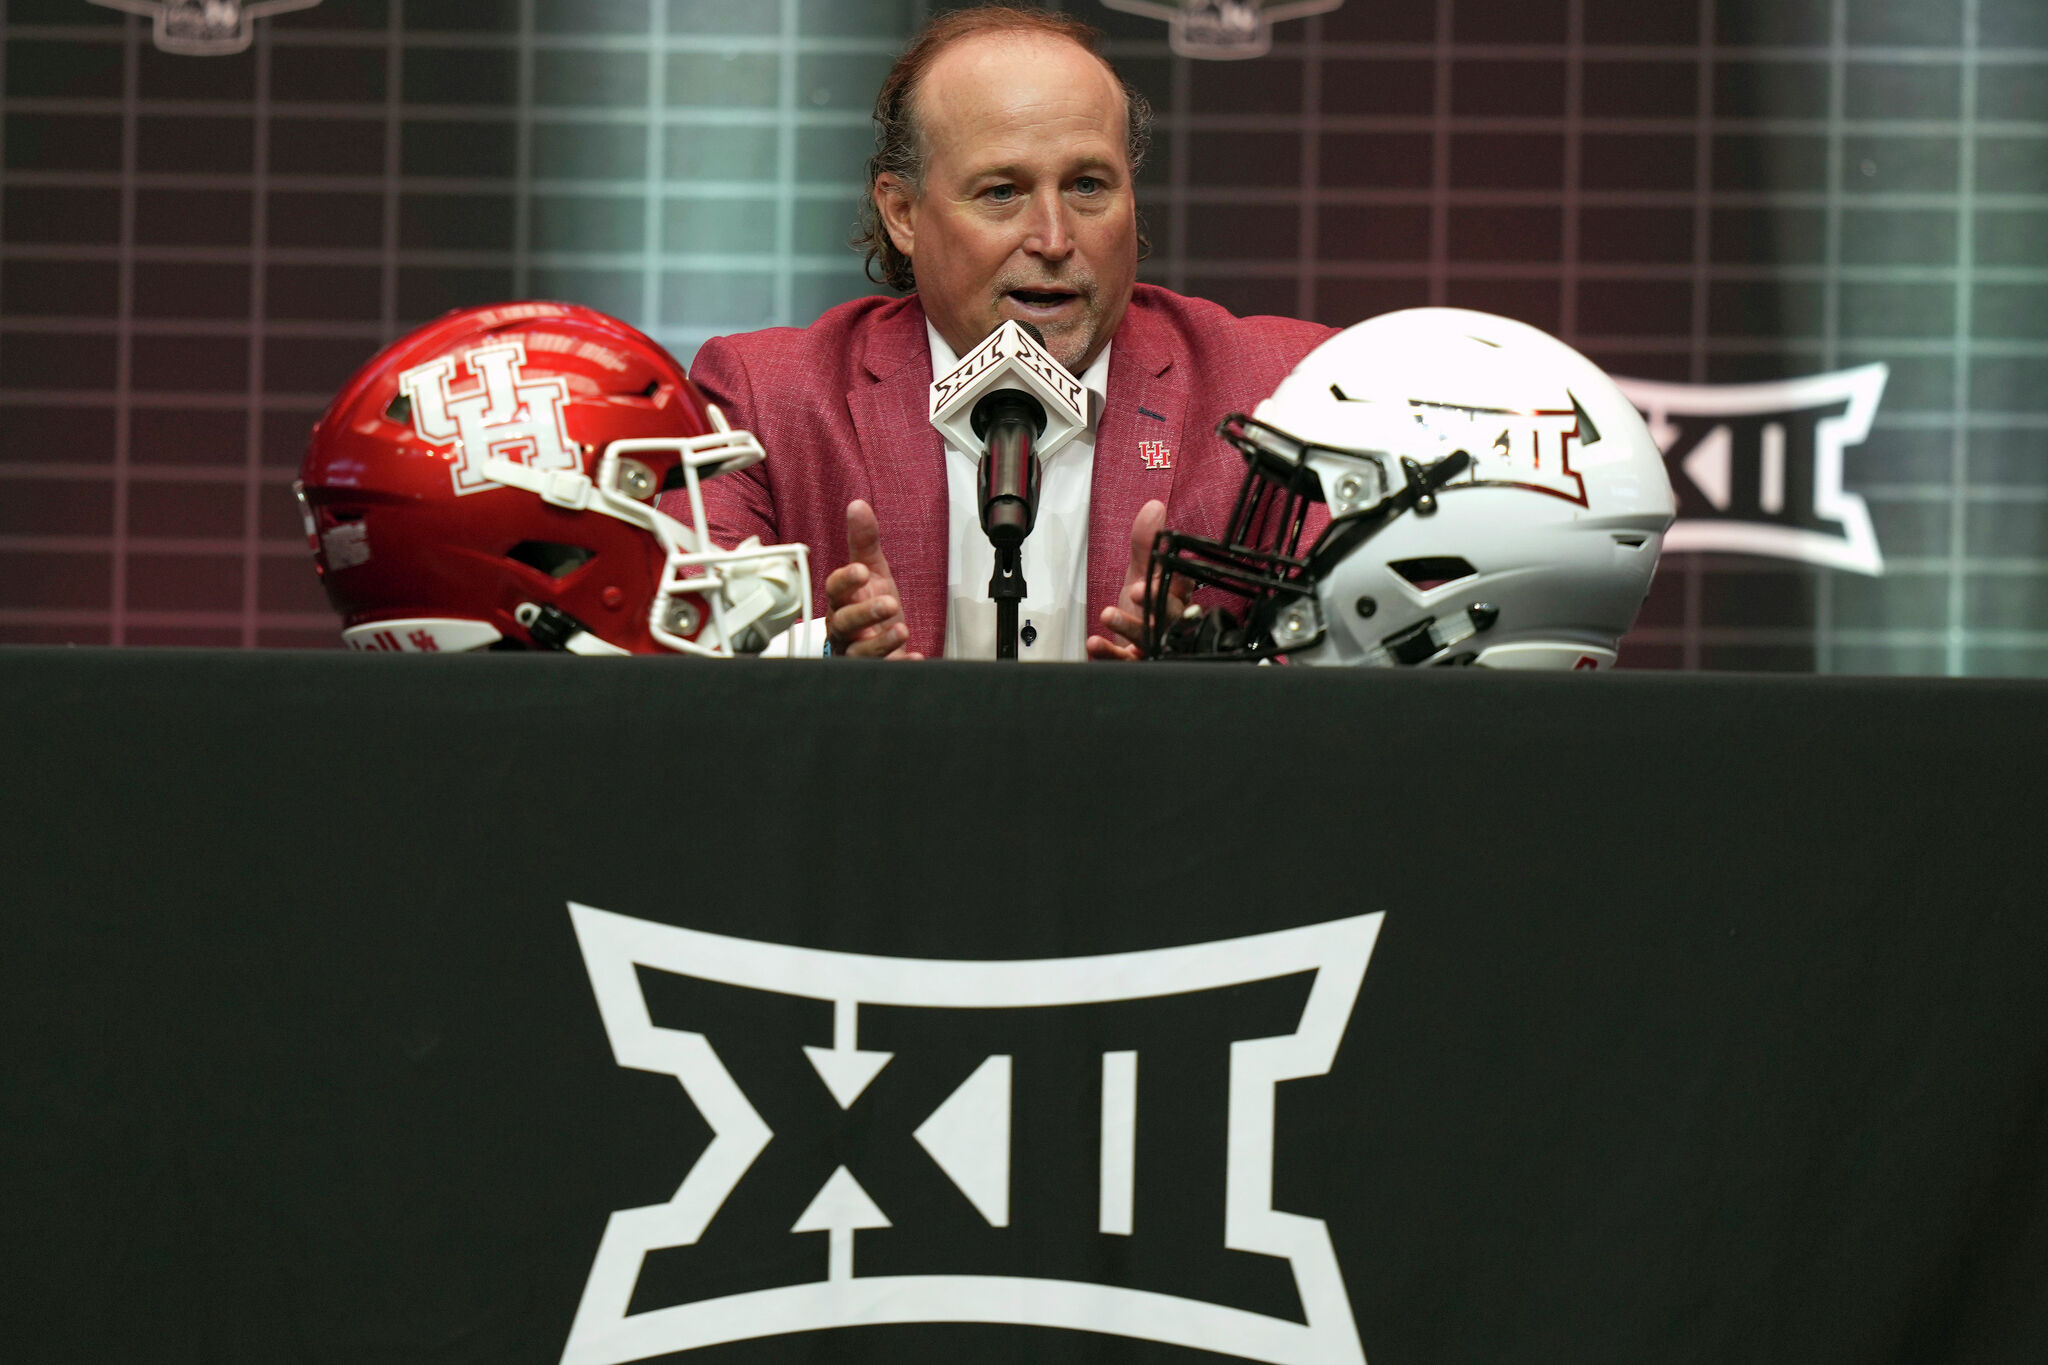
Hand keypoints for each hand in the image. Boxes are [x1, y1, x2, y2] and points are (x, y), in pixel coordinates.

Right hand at [824, 500, 921, 658]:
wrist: (880, 645)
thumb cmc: (869, 607)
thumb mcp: (873, 572)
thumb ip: (865, 541)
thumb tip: (858, 505)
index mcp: (842, 601)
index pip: (834, 589)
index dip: (845, 581)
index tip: (861, 571)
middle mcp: (844, 629)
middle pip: (844, 622)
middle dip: (865, 613)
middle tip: (889, 603)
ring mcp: (856, 653)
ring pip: (859, 653)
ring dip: (880, 643)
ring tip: (901, 629)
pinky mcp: (875, 671)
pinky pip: (883, 672)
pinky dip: (900, 665)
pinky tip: (915, 657)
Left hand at [1086, 499, 1190, 660]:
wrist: (1128, 643)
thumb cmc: (1141, 607)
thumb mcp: (1141, 571)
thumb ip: (1145, 542)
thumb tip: (1154, 507)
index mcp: (1176, 596)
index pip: (1183, 585)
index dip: (1176, 580)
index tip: (1164, 573)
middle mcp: (1170, 621)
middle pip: (1172, 614)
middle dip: (1156, 602)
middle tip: (1138, 591)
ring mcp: (1156, 645)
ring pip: (1150, 638)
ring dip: (1129, 625)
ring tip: (1108, 614)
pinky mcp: (1138, 663)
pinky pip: (1126, 661)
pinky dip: (1109, 653)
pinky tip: (1095, 643)